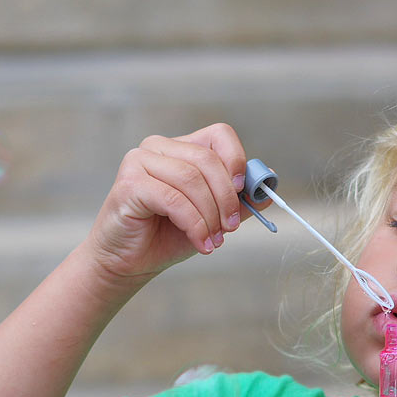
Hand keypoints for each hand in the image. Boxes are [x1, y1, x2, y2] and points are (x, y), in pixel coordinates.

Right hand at [88, 123, 259, 281]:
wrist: (128, 261)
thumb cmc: (167, 236)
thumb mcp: (212, 217)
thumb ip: (238, 201)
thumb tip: (268, 186)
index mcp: (180, 147)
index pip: (219, 134)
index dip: (237, 160)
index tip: (244, 190)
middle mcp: (158, 147)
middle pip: (208, 159)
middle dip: (227, 198)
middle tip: (232, 227)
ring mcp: (140, 161)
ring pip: (192, 180)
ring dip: (210, 216)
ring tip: (214, 241)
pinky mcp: (129, 184)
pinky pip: (174, 200)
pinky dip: (194, 224)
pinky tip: (201, 243)